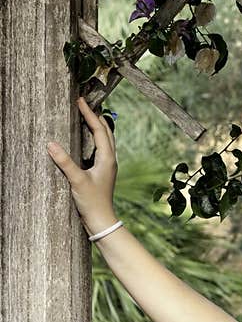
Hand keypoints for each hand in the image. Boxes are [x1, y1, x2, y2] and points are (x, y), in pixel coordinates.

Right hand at [47, 97, 118, 235]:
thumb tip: (51, 144)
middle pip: (106, 132)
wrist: (101, 219)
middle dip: (95, 116)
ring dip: (97, 126)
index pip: (99, 130)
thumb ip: (65, 162)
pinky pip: (101, 148)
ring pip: (105, 140)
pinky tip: (87, 139)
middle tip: (83, 103)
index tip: (80, 101)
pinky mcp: (103, 171)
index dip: (90, 114)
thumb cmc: (92, 201)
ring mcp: (108, 165)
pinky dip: (95, 138)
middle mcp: (110, 159)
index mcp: (107, 158)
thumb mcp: (76, 180)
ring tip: (86, 115)